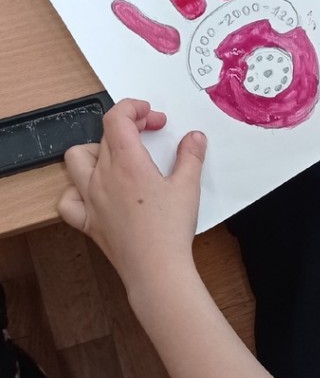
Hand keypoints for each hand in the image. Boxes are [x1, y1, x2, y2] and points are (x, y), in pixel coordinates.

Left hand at [58, 98, 206, 286]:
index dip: (133, 108)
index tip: (151, 116)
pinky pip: (67, 200)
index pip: (116, 118)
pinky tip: (93, 192)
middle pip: (104, 136)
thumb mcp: (189, 187)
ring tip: (117, 157)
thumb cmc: (170, 230)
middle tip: (151, 135)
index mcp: (127, 163)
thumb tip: (195, 138)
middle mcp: (103, 177)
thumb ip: (191, 156)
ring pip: (76, 160)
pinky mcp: (88, 221)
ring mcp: (91, 199)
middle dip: (128, 127)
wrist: (156, 269)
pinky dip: (75, 191)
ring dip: (95, 151)